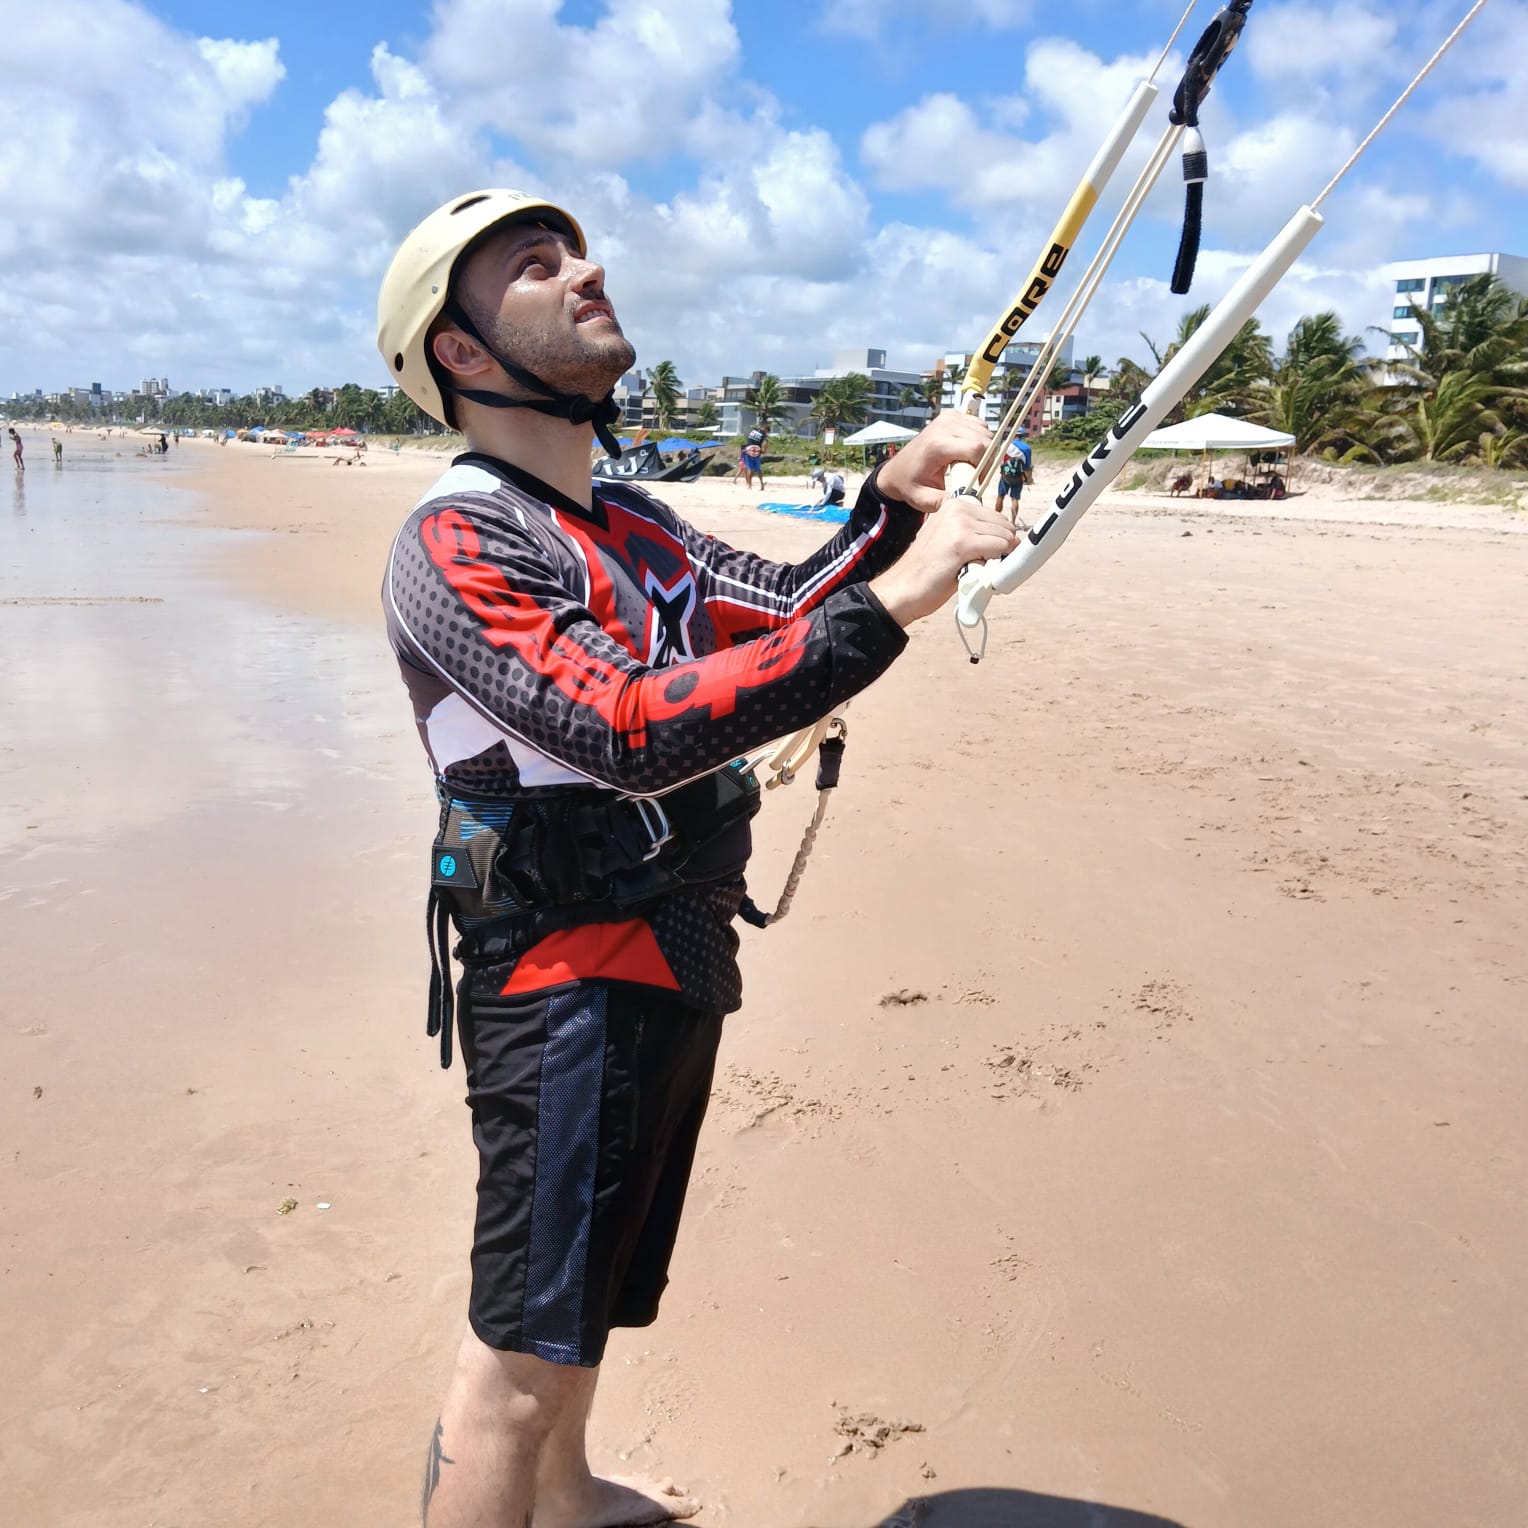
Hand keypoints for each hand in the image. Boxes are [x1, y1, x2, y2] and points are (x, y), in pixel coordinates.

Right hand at [870, 493, 1019, 627]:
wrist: (902, 588)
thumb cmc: (926, 570)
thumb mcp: (950, 540)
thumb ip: (974, 533)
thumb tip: (1009, 540)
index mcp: (954, 505)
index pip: (997, 518)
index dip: (996, 539)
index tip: (981, 554)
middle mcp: (958, 508)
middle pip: (1004, 527)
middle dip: (999, 548)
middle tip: (977, 564)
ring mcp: (961, 524)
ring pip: (1005, 538)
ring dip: (996, 557)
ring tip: (971, 568)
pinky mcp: (963, 542)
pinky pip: (1000, 549)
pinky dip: (995, 564)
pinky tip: (974, 571)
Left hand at [876, 410, 991, 513]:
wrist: (898, 470)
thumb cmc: (910, 485)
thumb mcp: (923, 499)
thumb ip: (943, 502)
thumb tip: (965, 504)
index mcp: (937, 444)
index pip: (977, 448)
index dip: (986, 466)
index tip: (979, 481)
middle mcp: (944, 426)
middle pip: (984, 439)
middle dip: (988, 459)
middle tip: (977, 476)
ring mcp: (949, 417)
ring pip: (985, 431)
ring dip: (985, 449)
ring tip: (972, 465)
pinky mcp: (952, 415)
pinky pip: (979, 425)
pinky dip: (980, 439)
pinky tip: (969, 452)